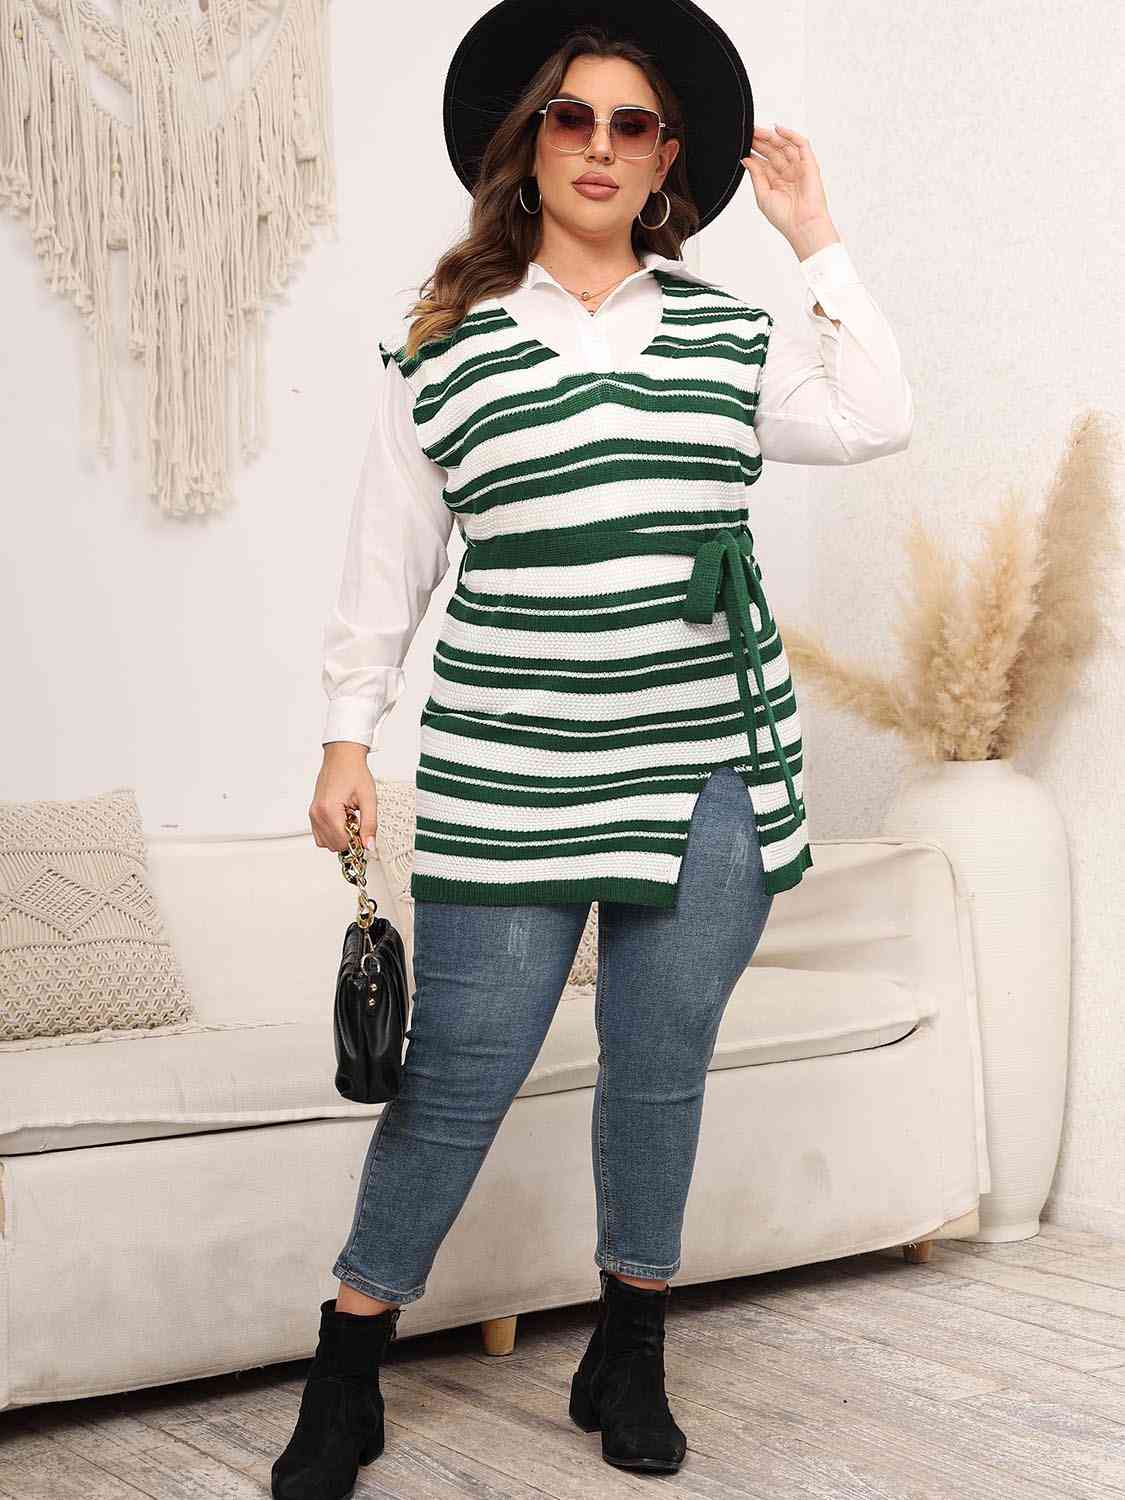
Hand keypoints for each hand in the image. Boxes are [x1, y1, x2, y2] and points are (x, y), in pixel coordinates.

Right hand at [310, 744, 377, 853]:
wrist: (342, 757)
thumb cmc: (354, 772)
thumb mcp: (368, 799)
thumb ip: (370, 825)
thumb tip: (369, 845)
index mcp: (329, 810)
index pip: (342, 843)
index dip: (356, 842)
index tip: (364, 833)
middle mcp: (317, 814)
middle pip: (333, 845)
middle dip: (348, 839)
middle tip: (358, 822)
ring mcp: (313, 813)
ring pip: (325, 842)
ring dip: (340, 837)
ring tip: (350, 819)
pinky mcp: (313, 812)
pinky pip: (320, 833)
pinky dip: (332, 832)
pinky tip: (343, 819)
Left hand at [741, 124, 838, 256]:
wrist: (802, 225)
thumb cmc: (784, 217)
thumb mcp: (763, 195)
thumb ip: (755, 176)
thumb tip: (746, 159)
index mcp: (775, 182)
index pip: (763, 162)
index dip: (753, 152)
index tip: (742, 144)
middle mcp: (787, 173)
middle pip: (772, 151)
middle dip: (760, 141)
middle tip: (748, 133)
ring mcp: (798, 167)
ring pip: (784, 145)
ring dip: (771, 137)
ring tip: (757, 130)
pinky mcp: (809, 164)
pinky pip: (801, 144)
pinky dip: (790, 135)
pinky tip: (778, 129)